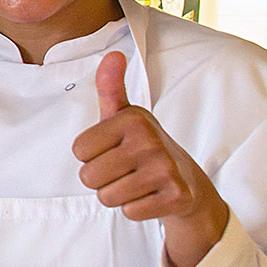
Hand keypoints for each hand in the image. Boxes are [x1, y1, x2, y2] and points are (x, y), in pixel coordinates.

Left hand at [72, 51, 228, 266]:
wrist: (187, 180)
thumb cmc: (143, 145)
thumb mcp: (124, 115)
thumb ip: (110, 87)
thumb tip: (113, 54)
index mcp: (132, 119)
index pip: (78, 151)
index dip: (91, 155)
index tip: (114, 149)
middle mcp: (150, 141)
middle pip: (88, 177)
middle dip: (101, 178)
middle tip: (125, 169)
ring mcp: (165, 169)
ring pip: (107, 197)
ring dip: (117, 194)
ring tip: (137, 182)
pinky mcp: (176, 196)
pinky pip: (129, 212)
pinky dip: (136, 209)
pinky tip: (151, 196)